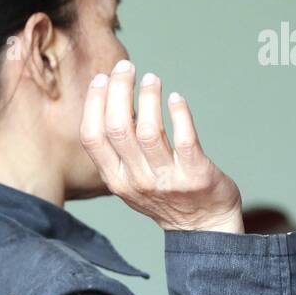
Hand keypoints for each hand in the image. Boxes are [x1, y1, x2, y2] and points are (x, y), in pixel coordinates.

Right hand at [80, 60, 243, 233]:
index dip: (94, 103)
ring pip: (148, 131)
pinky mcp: (196, 176)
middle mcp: (136, 181)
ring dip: (148, 98)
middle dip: (119, 90)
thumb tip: (112, 99)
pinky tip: (176, 98)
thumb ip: (119, 150)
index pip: (92, 137)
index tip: (102, 78)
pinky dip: (179, 114)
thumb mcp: (130, 180)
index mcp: (115, 180)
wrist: (202, 227)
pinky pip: (185, 139)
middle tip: (126, 67)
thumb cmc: (165, 196)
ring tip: (152, 79)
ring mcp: (167, 180)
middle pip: (118, 128)